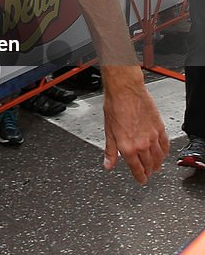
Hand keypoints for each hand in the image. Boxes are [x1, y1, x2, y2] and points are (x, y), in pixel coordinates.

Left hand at [101, 66, 167, 183]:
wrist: (125, 91)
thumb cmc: (114, 107)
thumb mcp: (108, 131)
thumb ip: (110, 151)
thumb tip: (108, 165)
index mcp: (128, 147)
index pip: (137, 168)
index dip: (139, 177)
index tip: (141, 180)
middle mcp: (142, 144)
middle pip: (149, 164)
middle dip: (148, 171)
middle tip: (147, 174)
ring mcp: (152, 137)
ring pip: (159, 156)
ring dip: (157, 164)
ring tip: (156, 167)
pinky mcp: (159, 128)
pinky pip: (165, 145)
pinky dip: (164, 152)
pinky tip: (163, 153)